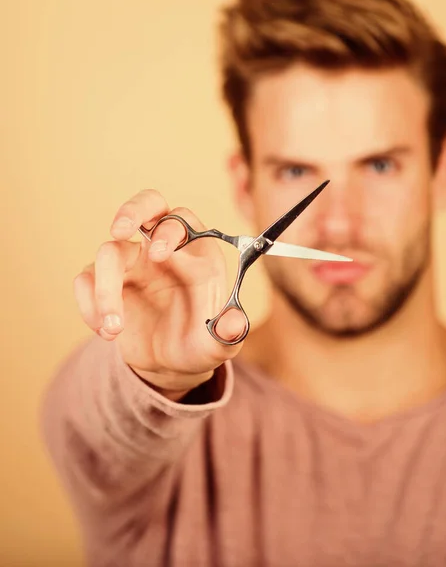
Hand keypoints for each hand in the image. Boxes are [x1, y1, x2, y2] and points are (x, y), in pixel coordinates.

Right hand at [73, 189, 245, 399]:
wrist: (173, 364)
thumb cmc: (202, 343)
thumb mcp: (220, 344)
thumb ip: (228, 334)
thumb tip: (234, 325)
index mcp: (197, 254)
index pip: (182, 220)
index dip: (168, 230)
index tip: (157, 254)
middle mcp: (164, 250)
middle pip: (147, 205)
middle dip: (131, 211)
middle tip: (119, 230)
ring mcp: (134, 263)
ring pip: (108, 251)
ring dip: (105, 289)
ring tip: (115, 328)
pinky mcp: (107, 281)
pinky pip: (86, 278)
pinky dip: (89, 304)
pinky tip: (107, 332)